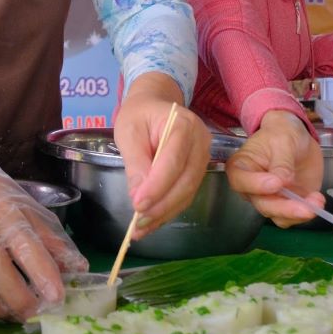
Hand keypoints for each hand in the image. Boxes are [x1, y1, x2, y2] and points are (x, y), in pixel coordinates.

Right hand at [0, 151, 87, 321]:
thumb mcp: (27, 208)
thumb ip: (52, 239)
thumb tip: (78, 268)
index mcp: (6, 217)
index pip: (29, 252)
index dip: (46, 279)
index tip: (58, 298)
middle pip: (4, 283)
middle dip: (27, 305)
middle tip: (40, 310)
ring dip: (7, 312)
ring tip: (21, 310)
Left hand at [112, 73, 210, 239]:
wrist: (155, 104)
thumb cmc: (139, 115)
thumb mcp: (129, 132)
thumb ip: (135, 163)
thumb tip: (139, 198)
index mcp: (183, 124)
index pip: (173, 161)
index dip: (157, 186)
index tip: (138, 205)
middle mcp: (200, 141)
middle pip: (185, 181)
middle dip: (161, 205)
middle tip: (138, 224)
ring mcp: (203, 156)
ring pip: (188, 192)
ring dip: (165, 213)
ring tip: (141, 228)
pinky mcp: (198, 170)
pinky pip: (186, 194)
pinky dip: (168, 210)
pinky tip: (151, 221)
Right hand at [225, 111, 324, 226]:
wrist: (298, 138)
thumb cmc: (283, 133)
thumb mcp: (283, 139)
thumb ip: (282, 161)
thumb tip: (283, 182)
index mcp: (242, 167)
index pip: (240, 181)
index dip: (255, 186)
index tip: (275, 183)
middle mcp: (252, 188)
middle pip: (262, 204)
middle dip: (284, 208)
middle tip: (304, 206)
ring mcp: (271, 198)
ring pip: (278, 215)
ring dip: (298, 213)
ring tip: (317, 201)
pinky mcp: (288, 204)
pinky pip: (294, 216)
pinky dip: (307, 212)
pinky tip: (317, 200)